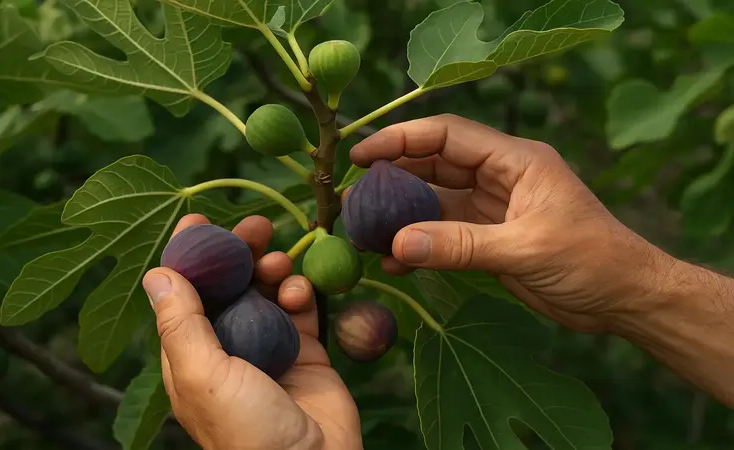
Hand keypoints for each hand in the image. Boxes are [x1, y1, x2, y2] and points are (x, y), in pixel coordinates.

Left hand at [142, 214, 361, 449]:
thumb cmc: (247, 430)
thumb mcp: (203, 376)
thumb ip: (181, 323)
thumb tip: (157, 272)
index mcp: (192, 355)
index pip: (186, 293)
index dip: (191, 254)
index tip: (199, 219)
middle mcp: (227, 346)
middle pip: (230, 284)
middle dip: (240, 252)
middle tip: (257, 226)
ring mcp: (268, 345)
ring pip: (267, 290)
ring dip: (273, 269)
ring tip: (280, 263)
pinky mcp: (306, 349)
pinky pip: (301, 308)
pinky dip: (302, 292)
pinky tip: (301, 292)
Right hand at [346, 114, 669, 332]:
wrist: (625, 298)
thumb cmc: (592, 261)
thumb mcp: (526, 249)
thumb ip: (460, 245)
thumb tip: (397, 244)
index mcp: (516, 160)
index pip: (448, 136)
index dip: (402, 140)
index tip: (362, 154)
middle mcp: (500, 177)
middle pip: (435, 165)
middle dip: (393, 177)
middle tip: (353, 195)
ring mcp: (492, 208)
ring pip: (434, 201)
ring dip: (401, 214)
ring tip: (362, 228)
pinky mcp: (488, 239)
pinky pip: (443, 235)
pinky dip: (419, 245)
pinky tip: (393, 261)